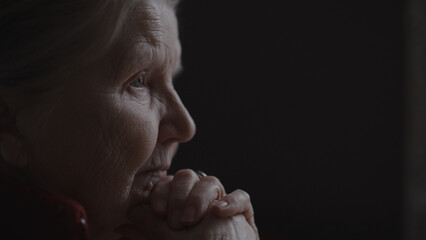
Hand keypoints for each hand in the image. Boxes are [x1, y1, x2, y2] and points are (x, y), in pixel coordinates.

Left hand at [116, 169, 258, 238]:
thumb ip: (148, 230)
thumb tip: (124, 221)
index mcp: (175, 213)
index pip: (165, 186)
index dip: (161, 192)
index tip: (158, 211)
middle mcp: (195, 208)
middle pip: (187, 178)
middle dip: (180, 195)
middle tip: (178, 222)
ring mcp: (218, 209)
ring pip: (211, 182)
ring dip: (200, 197)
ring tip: (194, 219)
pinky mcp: (241, 214)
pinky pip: (241, 196)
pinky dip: (232, 201)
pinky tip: (219, 212)